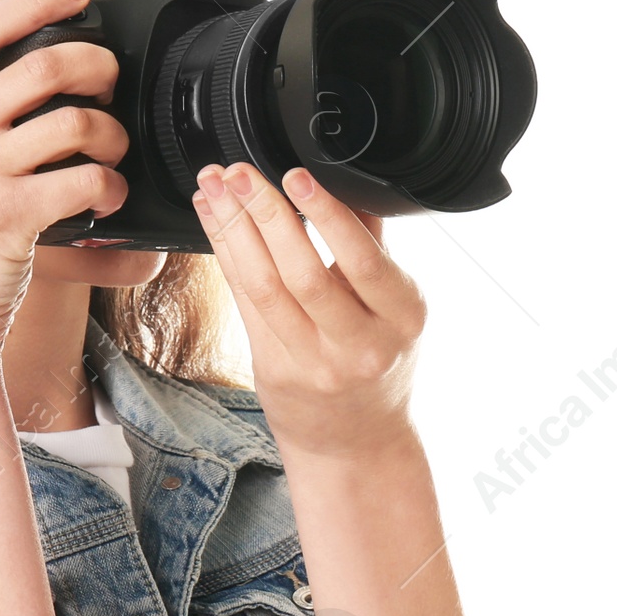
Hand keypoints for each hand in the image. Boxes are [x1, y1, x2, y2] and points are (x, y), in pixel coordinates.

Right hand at [0, 0, 127, 356]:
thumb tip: (28, 66)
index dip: (36, 1)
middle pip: (42, 64)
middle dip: (96, 65)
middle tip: (111, 83)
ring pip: (75, 120)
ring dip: (111, 135)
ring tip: (113, 155)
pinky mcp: (10, 215)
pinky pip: (86, 178)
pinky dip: (111, 186)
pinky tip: (108, 199)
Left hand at [191, 162, 426, 460]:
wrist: (357, 442)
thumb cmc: (379, 364)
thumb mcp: (396, 310)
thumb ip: (373, 249)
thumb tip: (348, 181)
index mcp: (402, 318)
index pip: (363, 260)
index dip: (326, 215)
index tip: (297, 175)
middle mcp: (361, 346)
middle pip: (304, 273)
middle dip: (267, 215)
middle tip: (241, 173)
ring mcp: (315, 363)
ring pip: (265, 287)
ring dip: (233, 230)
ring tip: (216, 188)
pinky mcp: (275, 370)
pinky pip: (244, 303)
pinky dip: (226, 255)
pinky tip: (214, 221)